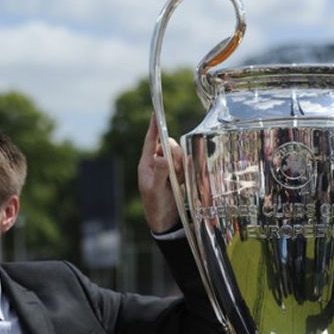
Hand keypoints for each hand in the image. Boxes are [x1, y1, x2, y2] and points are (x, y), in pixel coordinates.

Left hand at [137, 115, 184, 232]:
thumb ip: (160, 173)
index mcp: (147, 164)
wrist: (165, 221)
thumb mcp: (155, 190)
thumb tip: (162, 156)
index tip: (156, 112)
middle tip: (175, 169)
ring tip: (177, 181)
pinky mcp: (178, 175)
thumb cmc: (155, 205)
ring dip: (180, 165)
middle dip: (175, 154)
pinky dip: (186, 171)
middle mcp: (157, 163)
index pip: (151, 141)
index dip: (154, 127)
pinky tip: (182, 183)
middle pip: (168, 146)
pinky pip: (185, 165)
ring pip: (178, 155)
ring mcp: (168, 169)